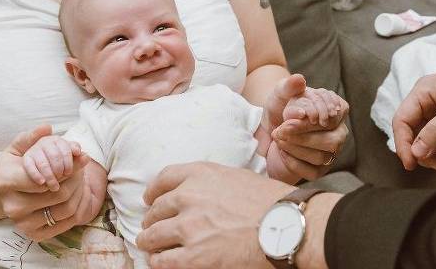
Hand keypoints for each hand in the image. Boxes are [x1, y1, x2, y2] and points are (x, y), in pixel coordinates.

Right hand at [0, 125, 97, 240]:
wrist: (5, 195)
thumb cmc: (15, 167)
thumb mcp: (18, 149)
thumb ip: (32, 137)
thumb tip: (47, 127)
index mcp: (5, 182)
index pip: (44, 176)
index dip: (67, 166)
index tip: (78, 156)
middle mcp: (12, 207)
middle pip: (59, 192)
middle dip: (77, 176)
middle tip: (82, 167)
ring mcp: (23, 224)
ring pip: (67, 207)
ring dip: (81, 190)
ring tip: (81, 178)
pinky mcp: (35, 235)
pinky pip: (68, 222)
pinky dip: (79, 206)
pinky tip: (77, 194)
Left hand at [137, 162, 294, 268]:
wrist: (286, 227)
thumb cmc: (271, 203)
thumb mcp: (237, 177)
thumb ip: (212, 182)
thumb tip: (200, 193)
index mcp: (201, 174)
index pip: (164, 178)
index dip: (154, 191)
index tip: (150, 199)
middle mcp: (189, 196)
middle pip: (156, 208)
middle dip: (153, 219)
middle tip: (153, 227)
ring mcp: (188, 227)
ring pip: (152, 235)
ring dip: (150, 241)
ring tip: (151, 246)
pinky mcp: (192, 257)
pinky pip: (161, 261)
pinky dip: (158, 261)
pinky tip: (161, 261)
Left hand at [266, 75, 349, 180]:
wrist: (266, 132)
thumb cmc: (279, 110)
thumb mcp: (279, 95)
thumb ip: (288, 86)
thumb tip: (299, 80)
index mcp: (336, 111)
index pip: (335, 117)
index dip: (316, 117)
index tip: (297, 114)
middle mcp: (338, 133)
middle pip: (332, 140)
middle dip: (303, 135)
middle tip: (281, 129)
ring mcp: (331, 154)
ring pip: (321, 157)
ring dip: (295, 147)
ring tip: (278, 137)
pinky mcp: (318, 171)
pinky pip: (311, 171)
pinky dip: (292, 161)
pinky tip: (281, 150)